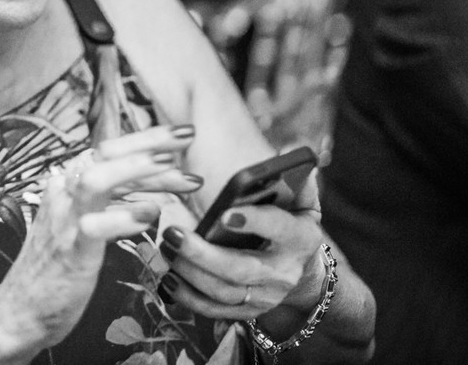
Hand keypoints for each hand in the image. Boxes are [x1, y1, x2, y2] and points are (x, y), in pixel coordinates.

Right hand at [0, 126, 202, 356]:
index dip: (145, 139)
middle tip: (188, 135)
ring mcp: (63, 221)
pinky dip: (124, 217)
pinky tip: (151, 214)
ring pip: (96, 180)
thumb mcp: (83, 228)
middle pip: (104, 154)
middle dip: (148, 141)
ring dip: (137, 169)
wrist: (18, 312)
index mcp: (67, 187)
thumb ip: (111, 206)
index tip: (180, 135)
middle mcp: (63, 195)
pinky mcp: (69, 252)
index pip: (108, 152)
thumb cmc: (57, 272)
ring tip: (174, 167)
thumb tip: (152, 194)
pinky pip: (94, 227)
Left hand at [156, 174, 324, 319]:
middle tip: (172, 233)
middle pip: (240, 268)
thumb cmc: (290, 223)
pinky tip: (168, 276)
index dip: (253, 221)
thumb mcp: (302, 201)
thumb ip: (295, 179)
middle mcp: (284, 272)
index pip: (278, 228)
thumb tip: (286, 154)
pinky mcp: (246, 311)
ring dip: (189, 271)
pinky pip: (213, 310)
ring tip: (165, 246)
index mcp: (300, 238)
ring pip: (222, 291)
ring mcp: (265, 296)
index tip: (225, 212)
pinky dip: (188, 296)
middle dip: (203, 254)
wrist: (301, 270)